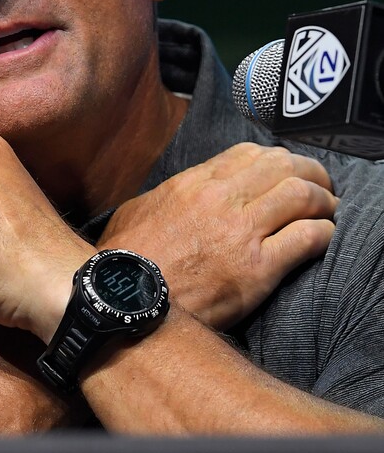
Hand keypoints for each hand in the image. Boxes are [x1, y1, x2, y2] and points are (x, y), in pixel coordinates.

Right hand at [98, 143, 337, 328]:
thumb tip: (186, 190)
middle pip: (285, 165)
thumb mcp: (140, 209)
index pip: (251, 153)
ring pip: (302, 195)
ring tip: (328, 212)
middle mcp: (222, 198)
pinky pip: (306, 238)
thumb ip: (170, 192)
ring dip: (323, 201)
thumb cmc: (127, 259)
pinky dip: (323, 235)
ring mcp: (241, 231)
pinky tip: (323, 239)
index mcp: (195, 182)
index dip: (278, 159)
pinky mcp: (257, 269)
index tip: (287, 171)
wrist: (124, 300)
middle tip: (321, 188)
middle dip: (311, 173)